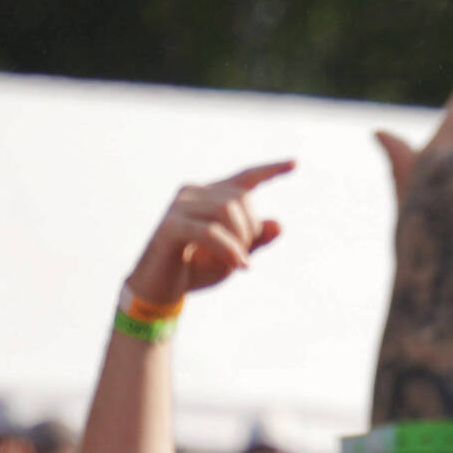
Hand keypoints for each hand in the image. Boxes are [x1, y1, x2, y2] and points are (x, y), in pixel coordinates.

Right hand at [124, 161, 295, 305]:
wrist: (157, 290)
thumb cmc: (196, 269)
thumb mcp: (234, 257)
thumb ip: (256, 241)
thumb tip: (279, 224)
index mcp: (209, 195)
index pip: (246, 177)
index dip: (271, 170)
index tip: (295, 163)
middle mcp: (193, 193)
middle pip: (240, 198)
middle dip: (251, 229)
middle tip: (244, 256)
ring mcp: (179, 207)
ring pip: (227, 210)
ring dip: (240, 241)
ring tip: (238, 263)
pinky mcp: (170, 226)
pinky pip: (209, 232)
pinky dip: (229, 250)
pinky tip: (239, 266)